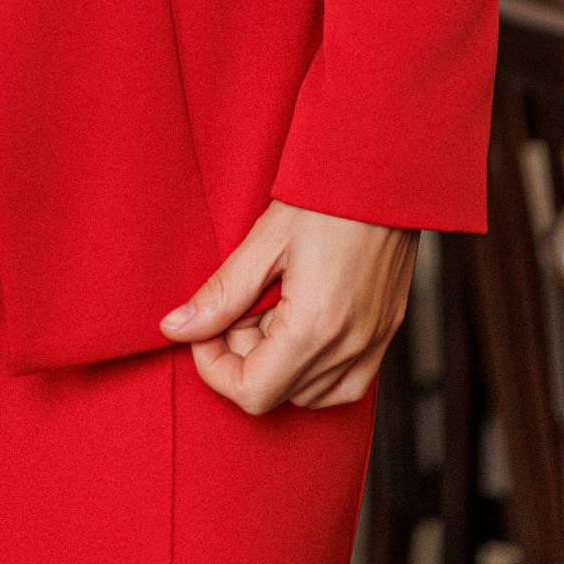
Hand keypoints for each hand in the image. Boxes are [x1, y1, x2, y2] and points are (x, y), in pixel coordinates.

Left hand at [158, 198, 417, 413]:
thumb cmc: (325, 196)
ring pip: (310, 394)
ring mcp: (374, 343)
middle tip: (238, 303)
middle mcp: (350, 347)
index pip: (252, 392)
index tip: (203, 330)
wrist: (384, 169)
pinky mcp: (388, 332)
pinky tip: (298, 320)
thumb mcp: (264, 241)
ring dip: (277, 362)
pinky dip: (313, 367)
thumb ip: (220, 294)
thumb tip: (175, 328)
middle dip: (243, 356)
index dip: (214, 367)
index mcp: (315, 328)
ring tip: (270, 304)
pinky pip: (346, 382)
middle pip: (278, 393)